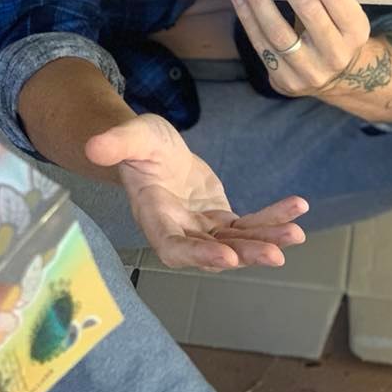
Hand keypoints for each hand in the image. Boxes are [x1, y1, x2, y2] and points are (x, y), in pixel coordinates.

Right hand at [84, 113, 307, 270]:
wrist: (154, 149)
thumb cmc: (139, 144)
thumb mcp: (132, 136)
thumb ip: (116, 143)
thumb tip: (93, 145)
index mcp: (154, 217)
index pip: (173, 247)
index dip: (198, 254)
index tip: (226, 255)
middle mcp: (180, 231)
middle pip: (213, 251)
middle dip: (245, 254)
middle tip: (276, 254)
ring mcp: (202, 229)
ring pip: (237, 242)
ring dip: (266, 240)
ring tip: (297, 233)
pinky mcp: (220, 220)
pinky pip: (250, 225)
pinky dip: (273, 219)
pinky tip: (298, 207)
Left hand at [232, 0, 372, 97]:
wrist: (341, 79)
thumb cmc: (338, 31)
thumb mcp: (346, 15)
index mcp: (357, 29)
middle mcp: (336, 52)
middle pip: (306, 7)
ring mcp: (310, 70)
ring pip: (278, 30)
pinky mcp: (286, 80)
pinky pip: (261, 45)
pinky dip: (248, 18)